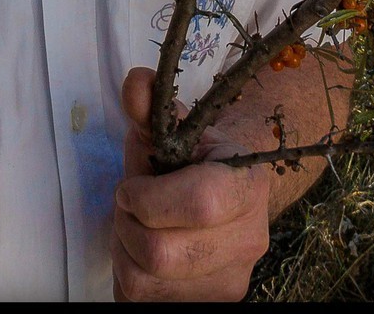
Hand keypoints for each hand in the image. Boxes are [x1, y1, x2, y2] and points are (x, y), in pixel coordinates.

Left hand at [112, 66, 270, 301]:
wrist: (223, 195)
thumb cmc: (192, 158)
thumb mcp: (174, 126)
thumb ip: (150, 106)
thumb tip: (136, 82)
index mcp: (247, 185)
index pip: (200, 203)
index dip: (149, 198)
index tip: (131, 186)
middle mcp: (249, 239)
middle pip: (162, 253)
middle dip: (127, 225)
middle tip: (127, 205)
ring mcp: (231, 280)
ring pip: (146, 282)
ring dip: (124, 251)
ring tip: (134, 226)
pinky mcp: (212, 305)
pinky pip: (145, 302)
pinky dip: (130, 276)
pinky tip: (142, 252)